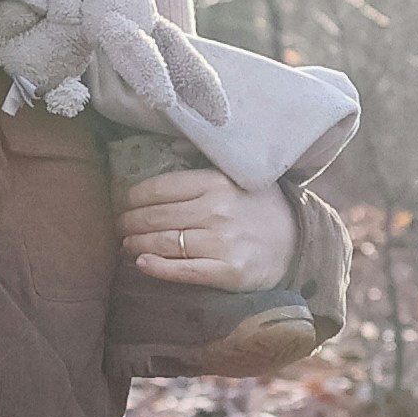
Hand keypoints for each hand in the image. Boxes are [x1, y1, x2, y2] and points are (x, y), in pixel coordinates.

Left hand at [119, 171, 296, 289]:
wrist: (298, 244)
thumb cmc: (260, 207)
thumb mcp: (238, 174)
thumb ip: (203, 158)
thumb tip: (169, 144)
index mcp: (217, 182)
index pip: (160, 188)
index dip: (133, 197)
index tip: (123, 202)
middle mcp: (218, 210)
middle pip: (155, 216)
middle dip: (129, 222)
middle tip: (119, 225)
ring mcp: (223, 243)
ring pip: (163, 243)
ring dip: (136, 243)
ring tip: (126, 243)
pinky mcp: (229, 272)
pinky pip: (182, 271)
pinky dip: (156, 267)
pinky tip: (141, 263)